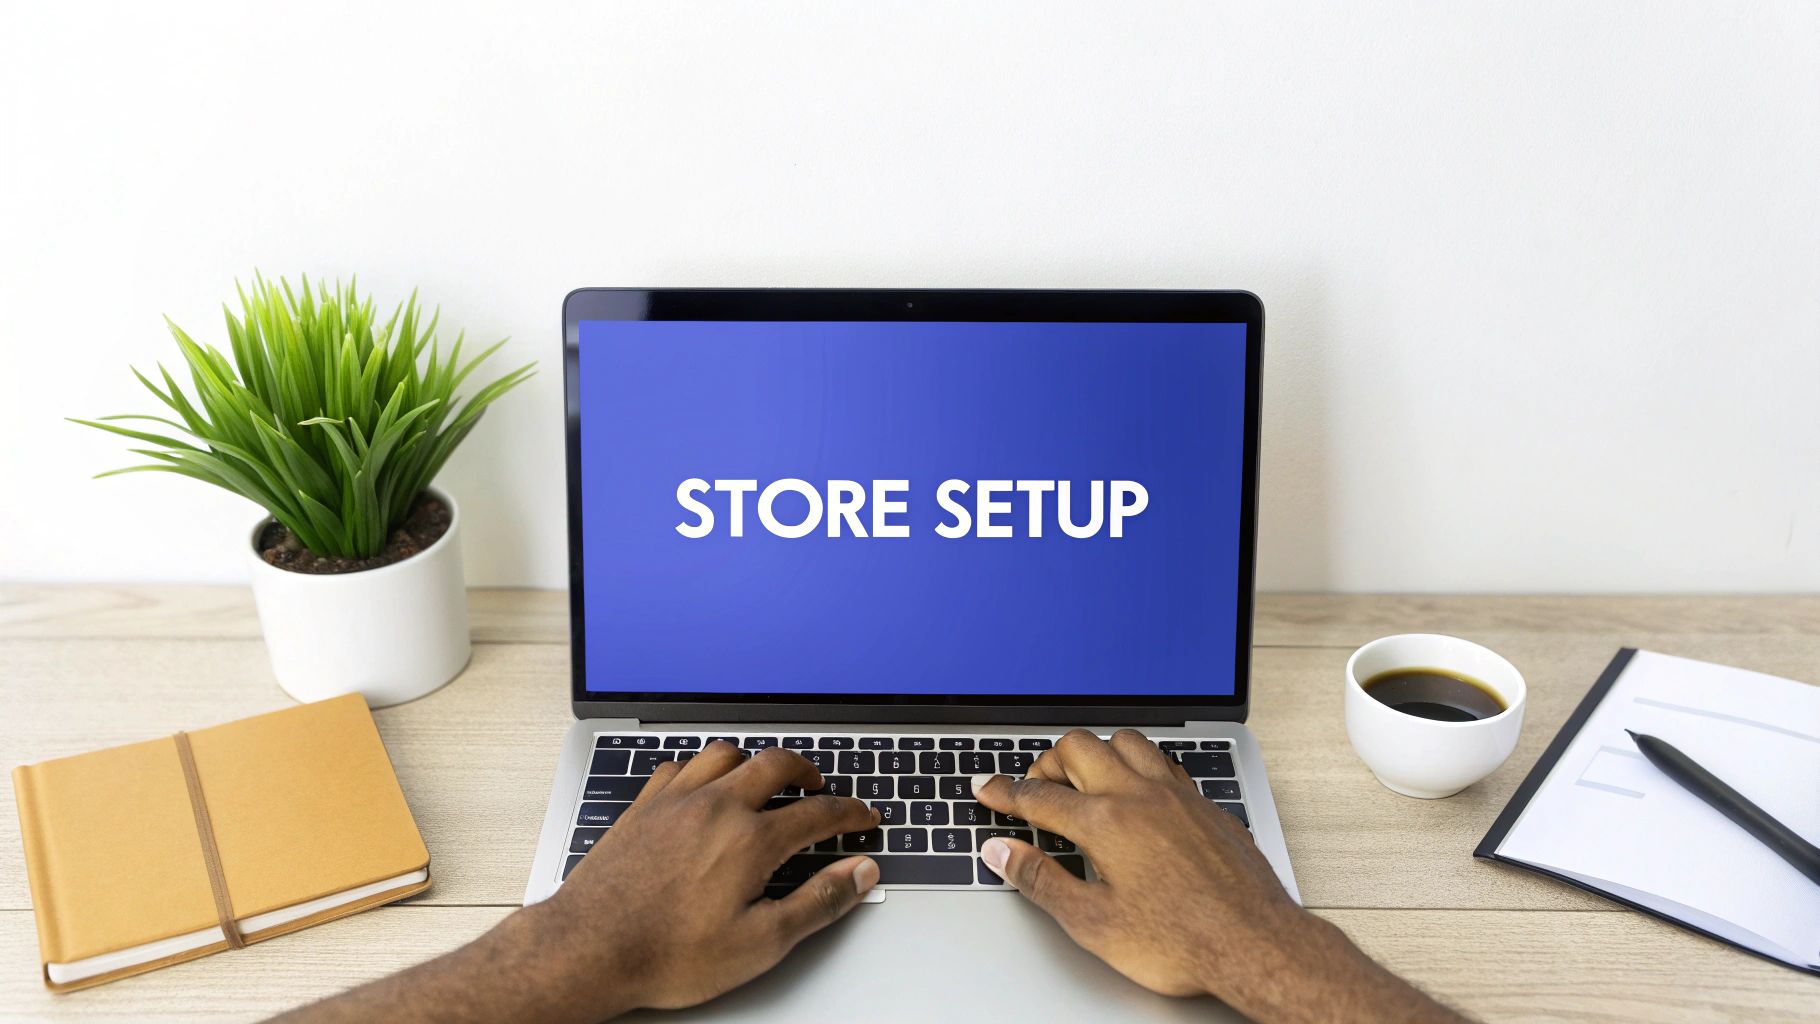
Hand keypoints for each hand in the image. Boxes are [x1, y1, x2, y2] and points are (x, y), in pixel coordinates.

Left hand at [537, 742, 880, 1015]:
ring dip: (754, 761)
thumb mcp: (761, 943)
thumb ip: (819, 902)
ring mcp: (675, 802)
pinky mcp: (643, 807)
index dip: (850, 813)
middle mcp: (716, 807)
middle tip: (820, 788)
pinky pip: (680, 765)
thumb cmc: (668, 953)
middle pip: (776, 765)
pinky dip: (704, 768)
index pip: (818, 813)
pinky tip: (704, 784)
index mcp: (751, 840)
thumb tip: (860, 873)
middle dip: (807, 772)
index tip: (862, 817)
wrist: (589, 948)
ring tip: (766, 778)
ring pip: (726, 754)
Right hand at [972, 730, 1463, 1023]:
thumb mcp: (1093, 923)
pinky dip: (1137, 765)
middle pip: (1079, 749)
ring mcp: (1176, 795)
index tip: (986, 789)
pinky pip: (1163, 762)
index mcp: (1106, 823)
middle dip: (1047, 763)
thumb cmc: (1182, 941)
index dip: (1004, 792)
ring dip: (1096, 751)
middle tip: (1036, 790)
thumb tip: (1002, 853)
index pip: (1038, 795)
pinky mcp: (1204, 804)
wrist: (1255, 944)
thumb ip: (1041, 881)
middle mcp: (1140, 796)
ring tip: (1083, 779)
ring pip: (1125, 742)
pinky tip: (1137, 788)